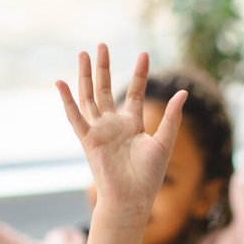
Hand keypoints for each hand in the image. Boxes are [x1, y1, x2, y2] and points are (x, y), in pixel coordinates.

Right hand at [55, 48, 186, 227]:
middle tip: (102, 45)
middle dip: (104, 68)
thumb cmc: (149, 176)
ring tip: (84, 53)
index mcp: (132, 124)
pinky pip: (75, 117)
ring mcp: (99, 131)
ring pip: (89, 97)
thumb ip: (172, 117)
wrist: (132, 198)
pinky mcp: (88, 140)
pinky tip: (60, 83)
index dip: (138, 73)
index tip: (144, 54)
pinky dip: (67, 100)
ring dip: (85, 76)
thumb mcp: (164, 142)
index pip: (134, 92)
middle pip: (105, 89)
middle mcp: (113, 124)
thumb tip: (183, 92)